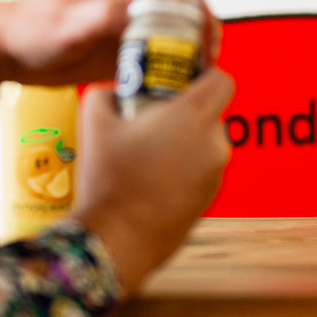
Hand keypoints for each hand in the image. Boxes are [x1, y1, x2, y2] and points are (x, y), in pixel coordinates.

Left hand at [0, 0, 220, 90]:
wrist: (3, 52)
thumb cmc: (31, 29)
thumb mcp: (68, 22)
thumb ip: (103, 16)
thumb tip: (139, 15)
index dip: (198, 11)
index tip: (207, 37)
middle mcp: (129, 9)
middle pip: (180, 16)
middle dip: (201, 36)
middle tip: (206, 65)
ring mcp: (124, 35)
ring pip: (170, 42)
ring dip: (187, 58)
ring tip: (195, 82)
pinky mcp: (116, 59)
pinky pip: (151, 65)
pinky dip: (166, 76)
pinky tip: (171, 94)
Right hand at [73, 69, 234, 291]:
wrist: (117, 241)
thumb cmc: (109, 179)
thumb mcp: (94, 122)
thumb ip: (105, 93)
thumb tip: (111, 89)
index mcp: (193, 116)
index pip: (222, 79)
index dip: (204, 74)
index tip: (180, 82)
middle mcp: (213, 143)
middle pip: (210, 113)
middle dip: (184, 113)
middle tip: (151, 120)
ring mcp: (215, 175)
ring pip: (206, 144)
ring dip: (184, 143)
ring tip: (146, 155)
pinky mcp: (210, 200)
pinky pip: (201, 171)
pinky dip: (184, 170)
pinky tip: (151, 182)